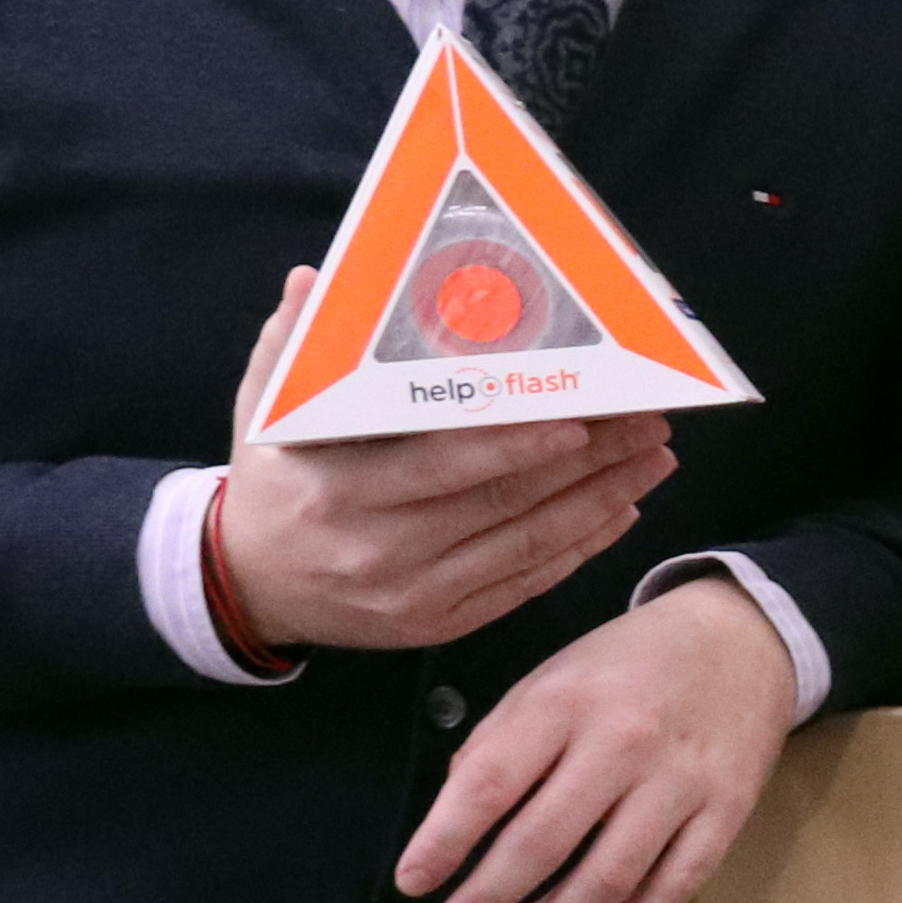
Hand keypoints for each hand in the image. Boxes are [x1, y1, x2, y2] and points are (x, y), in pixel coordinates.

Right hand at [214, 266, 673, 658]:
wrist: (248, 585)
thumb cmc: (274, 481)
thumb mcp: (266, 412)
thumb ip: (293, 346)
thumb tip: (315, 278)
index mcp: (340, 490)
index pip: (444, 464)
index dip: (517, 444)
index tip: (582, 417)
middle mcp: (379, 549)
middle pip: (504, 502)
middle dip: (589, 461)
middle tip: (648, 423)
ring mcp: (413, 594)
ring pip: (528, 544)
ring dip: (603, 500)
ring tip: (653, 459)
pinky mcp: (439, 624)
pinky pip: (525, 583)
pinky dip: (581, 547)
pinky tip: (621, 510)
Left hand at [397, 576, 799, 902]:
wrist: (739, 641)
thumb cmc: (627, 666)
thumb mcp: (549, 680)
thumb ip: (498, 743)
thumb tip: (455, 823)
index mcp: (563, 703)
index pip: (490, 783)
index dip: (444, 841)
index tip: (413, 883)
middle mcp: (622, 742)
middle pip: (542, 841)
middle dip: (485, 901)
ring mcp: (680, 780)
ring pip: (610, 875)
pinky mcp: (727, 810)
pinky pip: (677, 884)